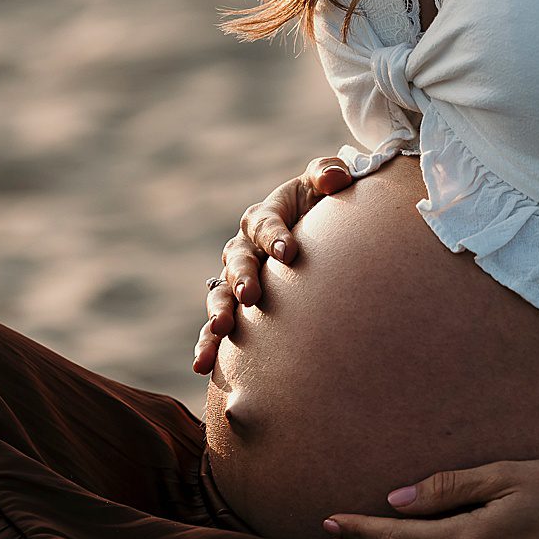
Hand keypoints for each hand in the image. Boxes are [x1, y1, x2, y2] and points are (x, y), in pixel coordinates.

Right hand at [193, 155, 356, 373]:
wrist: (315, 238)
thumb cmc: (321, 208)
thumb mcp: (325, 184)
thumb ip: (328, 174)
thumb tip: (336, 179)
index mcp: (264, 217)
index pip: (265, 224)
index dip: (275, 236)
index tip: (289, 252)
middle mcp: (243, 249)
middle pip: (237, 261)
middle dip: (243, 277)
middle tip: (252, 295)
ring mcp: (235, 281)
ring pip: (221, 295)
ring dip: (219, 312)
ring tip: (222, 329)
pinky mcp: (236, 310)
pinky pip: (217, 327)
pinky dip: (208, 344)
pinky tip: (203, 365)